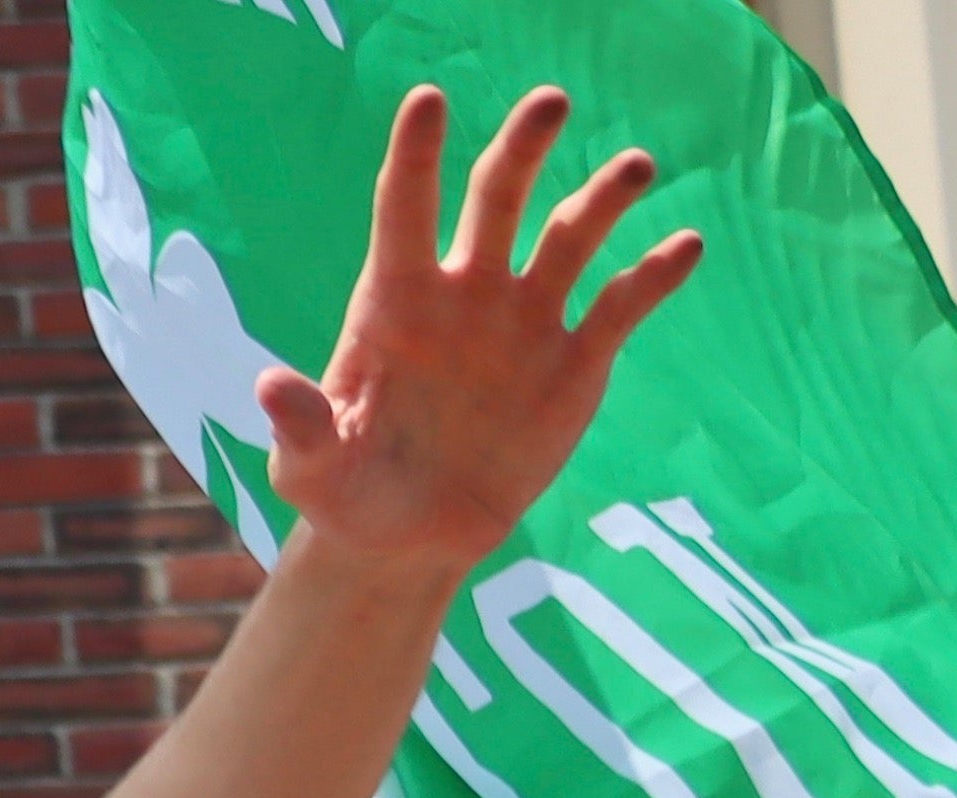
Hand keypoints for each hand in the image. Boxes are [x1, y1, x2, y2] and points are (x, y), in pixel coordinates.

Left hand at [258, 86, 702, 582]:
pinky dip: (653, 275)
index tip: (429, 99)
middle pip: (496, 199)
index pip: (404, 211)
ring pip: (569, 236)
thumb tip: (270, 385)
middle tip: (549, 103)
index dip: (416, 155)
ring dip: (603, 198)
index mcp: (396, 303)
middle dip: (523, 148)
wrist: (412, 538)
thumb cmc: (349, 494)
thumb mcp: (312, 472)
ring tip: (636, 166)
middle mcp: (466, 293)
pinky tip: (685, 246)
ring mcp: (525, 320)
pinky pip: (620, 306)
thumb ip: (301, 428)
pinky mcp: (575, 362)